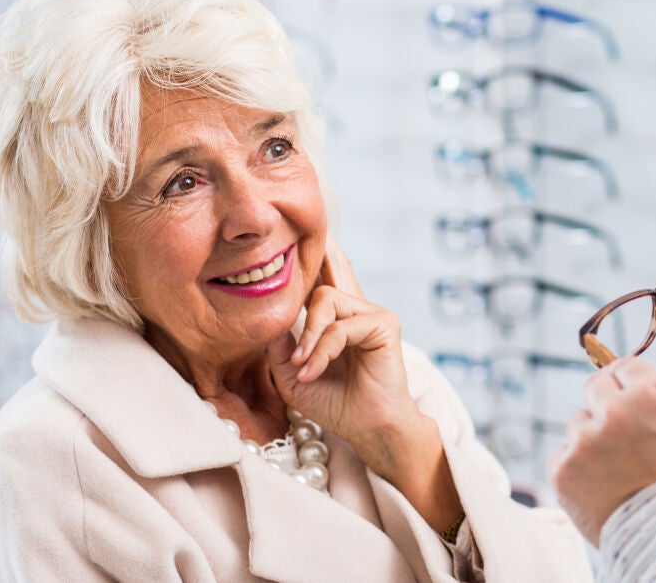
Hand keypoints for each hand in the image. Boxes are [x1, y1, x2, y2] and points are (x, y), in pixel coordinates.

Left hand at [265, 237, 418, 458]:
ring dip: (308, 336)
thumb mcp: (293, 376)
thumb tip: (272, 320)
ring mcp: (372, 314)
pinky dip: (321, 350)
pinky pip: (340, 327)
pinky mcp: (383, 325)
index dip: (318, 252)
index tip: (309, 228)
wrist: (369, 428)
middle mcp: (356, 309)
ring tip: (303, 366)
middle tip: (299, 237)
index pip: (325, 275)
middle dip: (314, 255)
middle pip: (330, 266)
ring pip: (325, 300)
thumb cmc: (336, 404)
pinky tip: (313, 370)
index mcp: (337, 317)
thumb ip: (281, 348)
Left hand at [548, 358, 655, 546]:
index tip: (627, 393)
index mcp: (650, 397)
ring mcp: (583, 438)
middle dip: (604, 402)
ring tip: (615, 472)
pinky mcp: (562, 465)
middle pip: (595, 384)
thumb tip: (623, 384)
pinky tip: (598, 486)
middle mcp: (613, 411)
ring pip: (579, 424)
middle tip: (614, 426)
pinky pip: (564, 453)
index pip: (627, 365)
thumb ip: (647, 404)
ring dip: (591, 440)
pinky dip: (576, 467)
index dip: (628, 381)